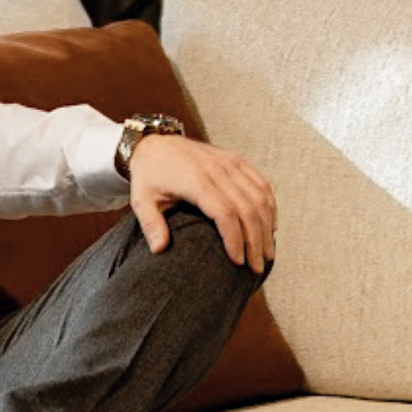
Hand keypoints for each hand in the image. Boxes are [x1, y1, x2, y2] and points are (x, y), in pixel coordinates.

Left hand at [127, 132, 276, 271]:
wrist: (155, 143)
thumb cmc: (149, 176)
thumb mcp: (141, 200)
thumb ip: (150, 224)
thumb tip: (160, 250)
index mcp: (195, 181)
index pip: (225, 213)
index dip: (235, 239)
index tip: (237, 261)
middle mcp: (217, 170)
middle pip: (247, 208)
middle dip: (255, 241)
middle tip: (256, 267)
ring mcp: (229, 163)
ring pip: (259, 197)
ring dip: (266, 227)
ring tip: (267, 253)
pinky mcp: (236, 160)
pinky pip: (261, 183)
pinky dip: (269, 206)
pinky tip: (270, 227)